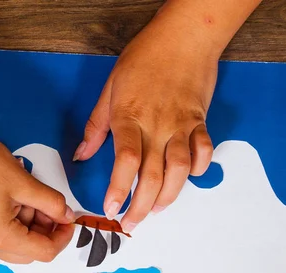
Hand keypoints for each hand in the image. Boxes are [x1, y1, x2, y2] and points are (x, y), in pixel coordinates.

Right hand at [0, 122, 74, 262]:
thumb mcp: (24, 182)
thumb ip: (52, 203)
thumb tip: (67, 216)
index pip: (43, 252)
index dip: (62, 237)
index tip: (69, 219)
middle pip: (27, 253)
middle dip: (44, 231)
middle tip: (49, 205)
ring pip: (12, 244)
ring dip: (27, 225)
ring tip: (25, 195)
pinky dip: (11, 222)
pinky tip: (10, 198)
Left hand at [74, 18, 218, 232]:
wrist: (184, 36)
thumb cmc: (144, 59)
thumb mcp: (110, 89)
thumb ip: (96, 126)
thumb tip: (81, 155)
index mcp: (130, 118)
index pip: (126, 162)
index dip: (118, 189)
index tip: (111, 209)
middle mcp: (157, 125)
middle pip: (153, 175)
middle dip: (142, 206)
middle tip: (132, 222)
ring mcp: (182, 125)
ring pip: (180, 170)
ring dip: (170, 195)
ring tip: (158, 209)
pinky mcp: (200, 121)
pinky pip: (204, 151)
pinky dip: (200, 168)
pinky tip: (189, 177)